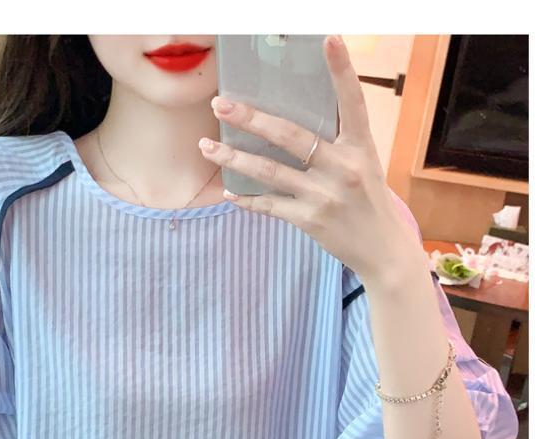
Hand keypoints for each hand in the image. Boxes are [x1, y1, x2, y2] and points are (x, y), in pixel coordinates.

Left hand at [198, 35, 421, 281]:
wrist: (382, 250)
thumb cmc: (368, 200)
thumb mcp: (365, 164)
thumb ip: (338, 141)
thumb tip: (297, 119)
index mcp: (360, 147)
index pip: (352, 101)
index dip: (341, 69)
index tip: (329, 38)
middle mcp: (343, 168)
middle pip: (290, 135)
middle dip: (251, 119)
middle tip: (221, 105)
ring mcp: (324, 195)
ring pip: (269, 171)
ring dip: (233, 159)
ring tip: (206, 146)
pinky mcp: (310, 220)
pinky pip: (270, 205)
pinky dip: (247, 199)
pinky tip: (228, 191)